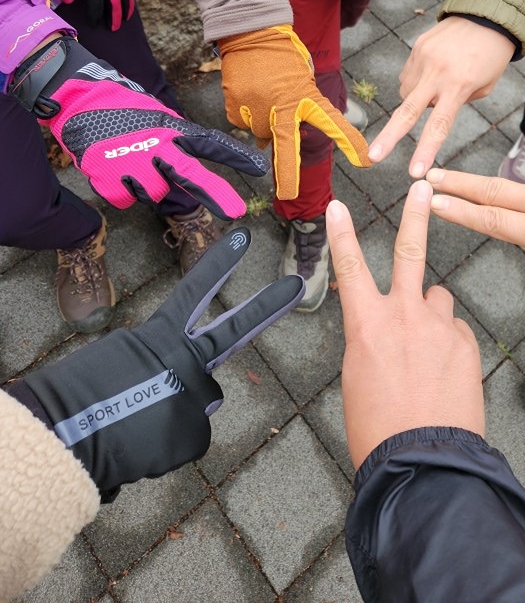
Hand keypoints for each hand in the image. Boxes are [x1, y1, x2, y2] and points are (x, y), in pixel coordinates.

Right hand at [9, 35, 268, 217]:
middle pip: (190, 174)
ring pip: (153, 194)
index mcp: (171, 128)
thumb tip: (185, 174)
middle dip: (215, 194)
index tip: (259, 169)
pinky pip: (125, 199)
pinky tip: (111, 169)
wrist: (76, 100)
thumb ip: (174, 143)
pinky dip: (119, 190)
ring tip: (127, 161)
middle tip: (237, 212)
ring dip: (144, 186)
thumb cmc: (121, 110)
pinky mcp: (108, 177)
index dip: (235, 156)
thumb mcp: (156, 118)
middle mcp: (156, 145)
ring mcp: (131, 162)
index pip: (210, 142)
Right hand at [16, 229, 303, 496]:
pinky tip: (142, 447)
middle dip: (266, 307)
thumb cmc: (82, 398)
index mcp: (158, 335)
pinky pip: (187, 438)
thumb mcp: (122, 361)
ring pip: (197, 406)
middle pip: (233, 331)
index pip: (194, 291)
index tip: (244, 240)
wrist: (65, 436)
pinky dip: (166, 447)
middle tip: (296, 285)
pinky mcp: (195, 431)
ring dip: (172, 418)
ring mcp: (195, 394)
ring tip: (136, 425)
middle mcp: (184, 359)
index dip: (219, 264)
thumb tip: (197, 390)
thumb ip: (163, 362)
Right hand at [219, 24, 370, 198]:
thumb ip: (295, 109)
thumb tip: (271, 141)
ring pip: (261, 132)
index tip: (364, 161)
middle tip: (288, 194)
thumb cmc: (283, 55)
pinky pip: (243, 122)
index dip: (349, 142)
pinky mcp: (236, 108)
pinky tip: (249, 93)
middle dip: (288, 175)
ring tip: (264, 93)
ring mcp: (256, 109)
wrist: (251, 32)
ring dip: (264, 123)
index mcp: (305, 96)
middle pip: (285, 147)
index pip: (332, 122)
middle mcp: (282, 106)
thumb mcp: (301, 79)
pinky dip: (246, 114)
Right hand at [327, 179, 484, 469]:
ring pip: (437, 301)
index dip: (341, 235)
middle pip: (411, 252)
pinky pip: (455, 332)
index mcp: (366, 325)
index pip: (350, 268)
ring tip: (427, 354)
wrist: (424, 462)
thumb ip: (372, 340)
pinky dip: (449, 344)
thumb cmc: (378, 428)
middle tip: (422, 188)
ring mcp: (440, 327)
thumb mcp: (358, 377)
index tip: (338, 206)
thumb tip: (386, 329)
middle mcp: (404, 315)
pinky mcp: (466, 344)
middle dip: (416, 215)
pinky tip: (444, 375)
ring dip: (432, 316)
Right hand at [368, 17, 514, 176]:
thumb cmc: (491, 56)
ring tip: (437, 86)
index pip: (439, 125)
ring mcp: (423, 58)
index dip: (425, 150)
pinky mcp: (417, 47)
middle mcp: (437, 73)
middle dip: (389, 137)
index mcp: (459, 86)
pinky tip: (432, 72)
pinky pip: (408, 75)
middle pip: (408, 112)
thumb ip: (458, 102)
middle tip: (372, 157)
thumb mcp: (485, 86)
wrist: (487, 14)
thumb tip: (432, 108)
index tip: (415, 171)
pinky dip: (416, 81)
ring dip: (415, 99)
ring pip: (406, 93)